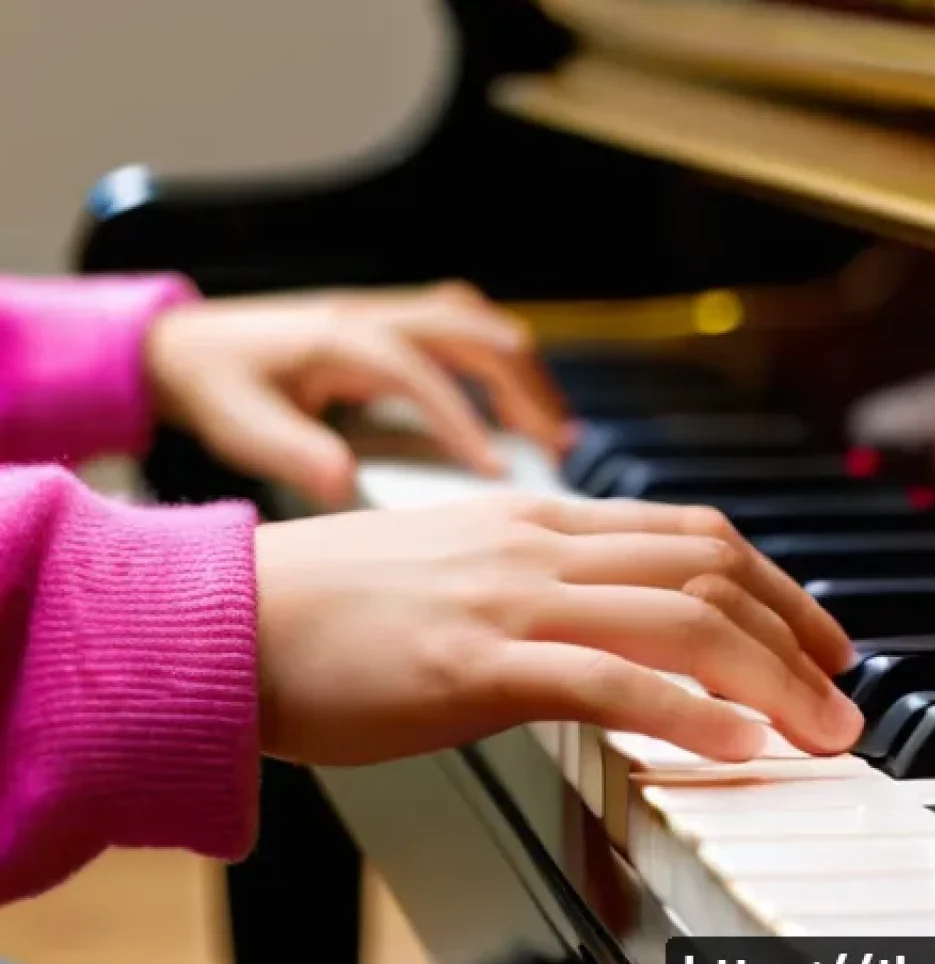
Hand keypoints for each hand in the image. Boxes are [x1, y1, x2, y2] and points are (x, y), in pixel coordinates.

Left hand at [145, 282, 570, 506]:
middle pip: (473, 337)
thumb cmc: (214, 385)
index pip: (424, 380)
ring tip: (550, 423)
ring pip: (477, 323)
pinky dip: (497, 356)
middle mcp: (372, 315)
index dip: (467, 425)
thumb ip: (294, 454)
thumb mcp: (242, 427)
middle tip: (555, 447)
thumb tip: (344, 486)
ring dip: (520, 370)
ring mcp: (382, 310)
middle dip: (524, 391)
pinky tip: (510, 394)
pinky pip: (461, 323)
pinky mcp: (386, 319)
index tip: (499, 473)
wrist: (181, 344)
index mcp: (342, 342)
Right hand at [254, 495, 861, 765]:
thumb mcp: (451, 568)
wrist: (231, 618)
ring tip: (820, 726)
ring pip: (677, 619)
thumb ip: (530, 584)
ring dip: (768, 676)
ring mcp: (508, 599)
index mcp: (531, 520)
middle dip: (793, 627)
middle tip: (840, 682)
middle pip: (705, 569)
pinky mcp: (474, 662)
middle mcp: (533, 546)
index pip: (684, 533)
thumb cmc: (332, 603)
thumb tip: (596, 623)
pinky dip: (687, 711)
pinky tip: (735, 745)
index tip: (808, 628)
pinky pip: (608, 679)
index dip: (767, 579)